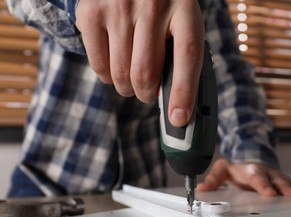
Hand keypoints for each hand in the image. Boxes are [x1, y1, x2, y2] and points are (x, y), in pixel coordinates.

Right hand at [75, 0, 204, 126]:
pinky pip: (99, 66)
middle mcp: (152, 5)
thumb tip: (176, 104)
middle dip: (148, 95)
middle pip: (146, 74)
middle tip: (149, 94)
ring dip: (128, 89)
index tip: (178, 119)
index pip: (187, 56)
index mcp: (184, 8)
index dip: (183, 92)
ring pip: (121, 75)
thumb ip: (182, 54)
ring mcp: (118, 7)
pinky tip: (116, 66)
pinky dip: (109, 78)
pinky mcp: (91, 12)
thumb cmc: (161, 5)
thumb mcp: (181, 19)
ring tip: (133, 78)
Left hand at [197, 159, 290, 196]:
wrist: (251, 158)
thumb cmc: (239, 168)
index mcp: (252, 171)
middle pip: (278, 180)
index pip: (257, 178)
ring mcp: (278, 177)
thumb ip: (213, 178)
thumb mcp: (223, 170)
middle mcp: (268, 173)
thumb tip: (202, 187)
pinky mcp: (286, 181)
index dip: (263, 185)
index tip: (269, 193)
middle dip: (286, 188)